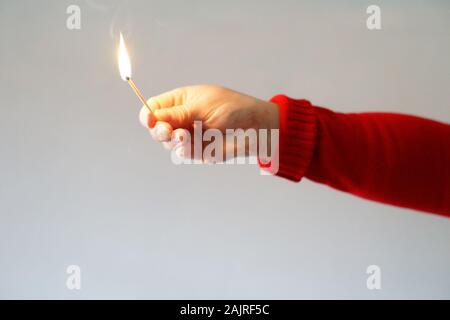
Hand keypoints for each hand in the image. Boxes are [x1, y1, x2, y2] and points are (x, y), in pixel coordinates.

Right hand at [139, 85, 278, 159]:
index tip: (149, 120)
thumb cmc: (233, 108)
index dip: (148, 115)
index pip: (153, 108)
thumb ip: (178, 114)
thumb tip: (152, 117)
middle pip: (156, 128)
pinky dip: (185, 150)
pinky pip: (183, 154)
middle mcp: (181, 119)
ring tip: (184, 137)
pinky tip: (191, 145)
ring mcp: (188, 136)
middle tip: (168, 131)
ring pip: (168, 143)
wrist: (257, 127)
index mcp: (179, 102)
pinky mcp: (197, 151)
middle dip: (159, 130)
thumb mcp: (202, 106)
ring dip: (174, 141)